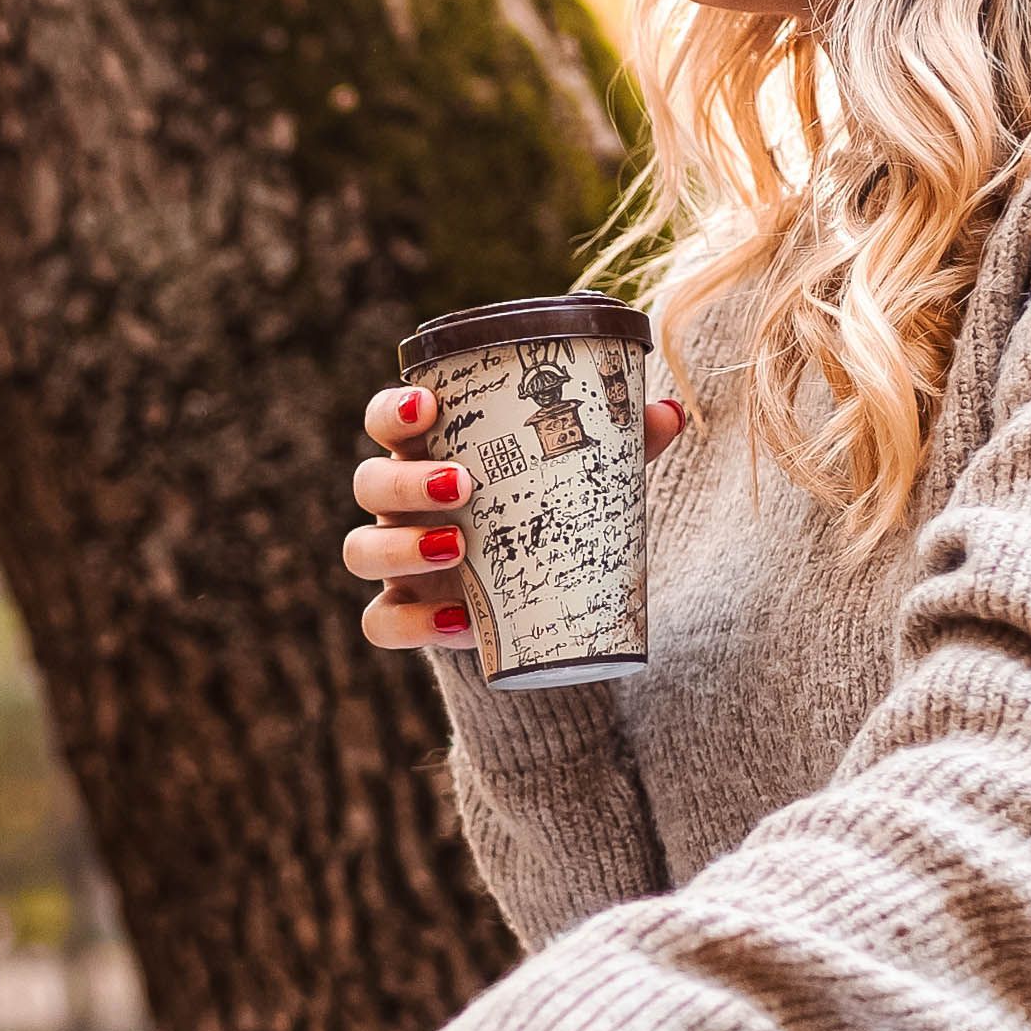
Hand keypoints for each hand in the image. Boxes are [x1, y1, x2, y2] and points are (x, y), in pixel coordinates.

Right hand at [343, 377, 689, 650]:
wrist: (535, 606)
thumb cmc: (546, 517)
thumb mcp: (578, 482)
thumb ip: (618, 447)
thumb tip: (669, 412)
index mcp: (430, 454)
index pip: (387, 419)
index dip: (394, 409)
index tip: (430, 406)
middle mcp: (401, 505)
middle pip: (371, 482)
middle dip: (407, 482)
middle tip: (462, 485)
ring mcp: (396, 561)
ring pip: (360, 549)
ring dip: (403, 547)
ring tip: (459, 547)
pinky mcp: (404, 613)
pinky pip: (381, 621)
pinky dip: (412, 624)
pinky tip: (457, 623)